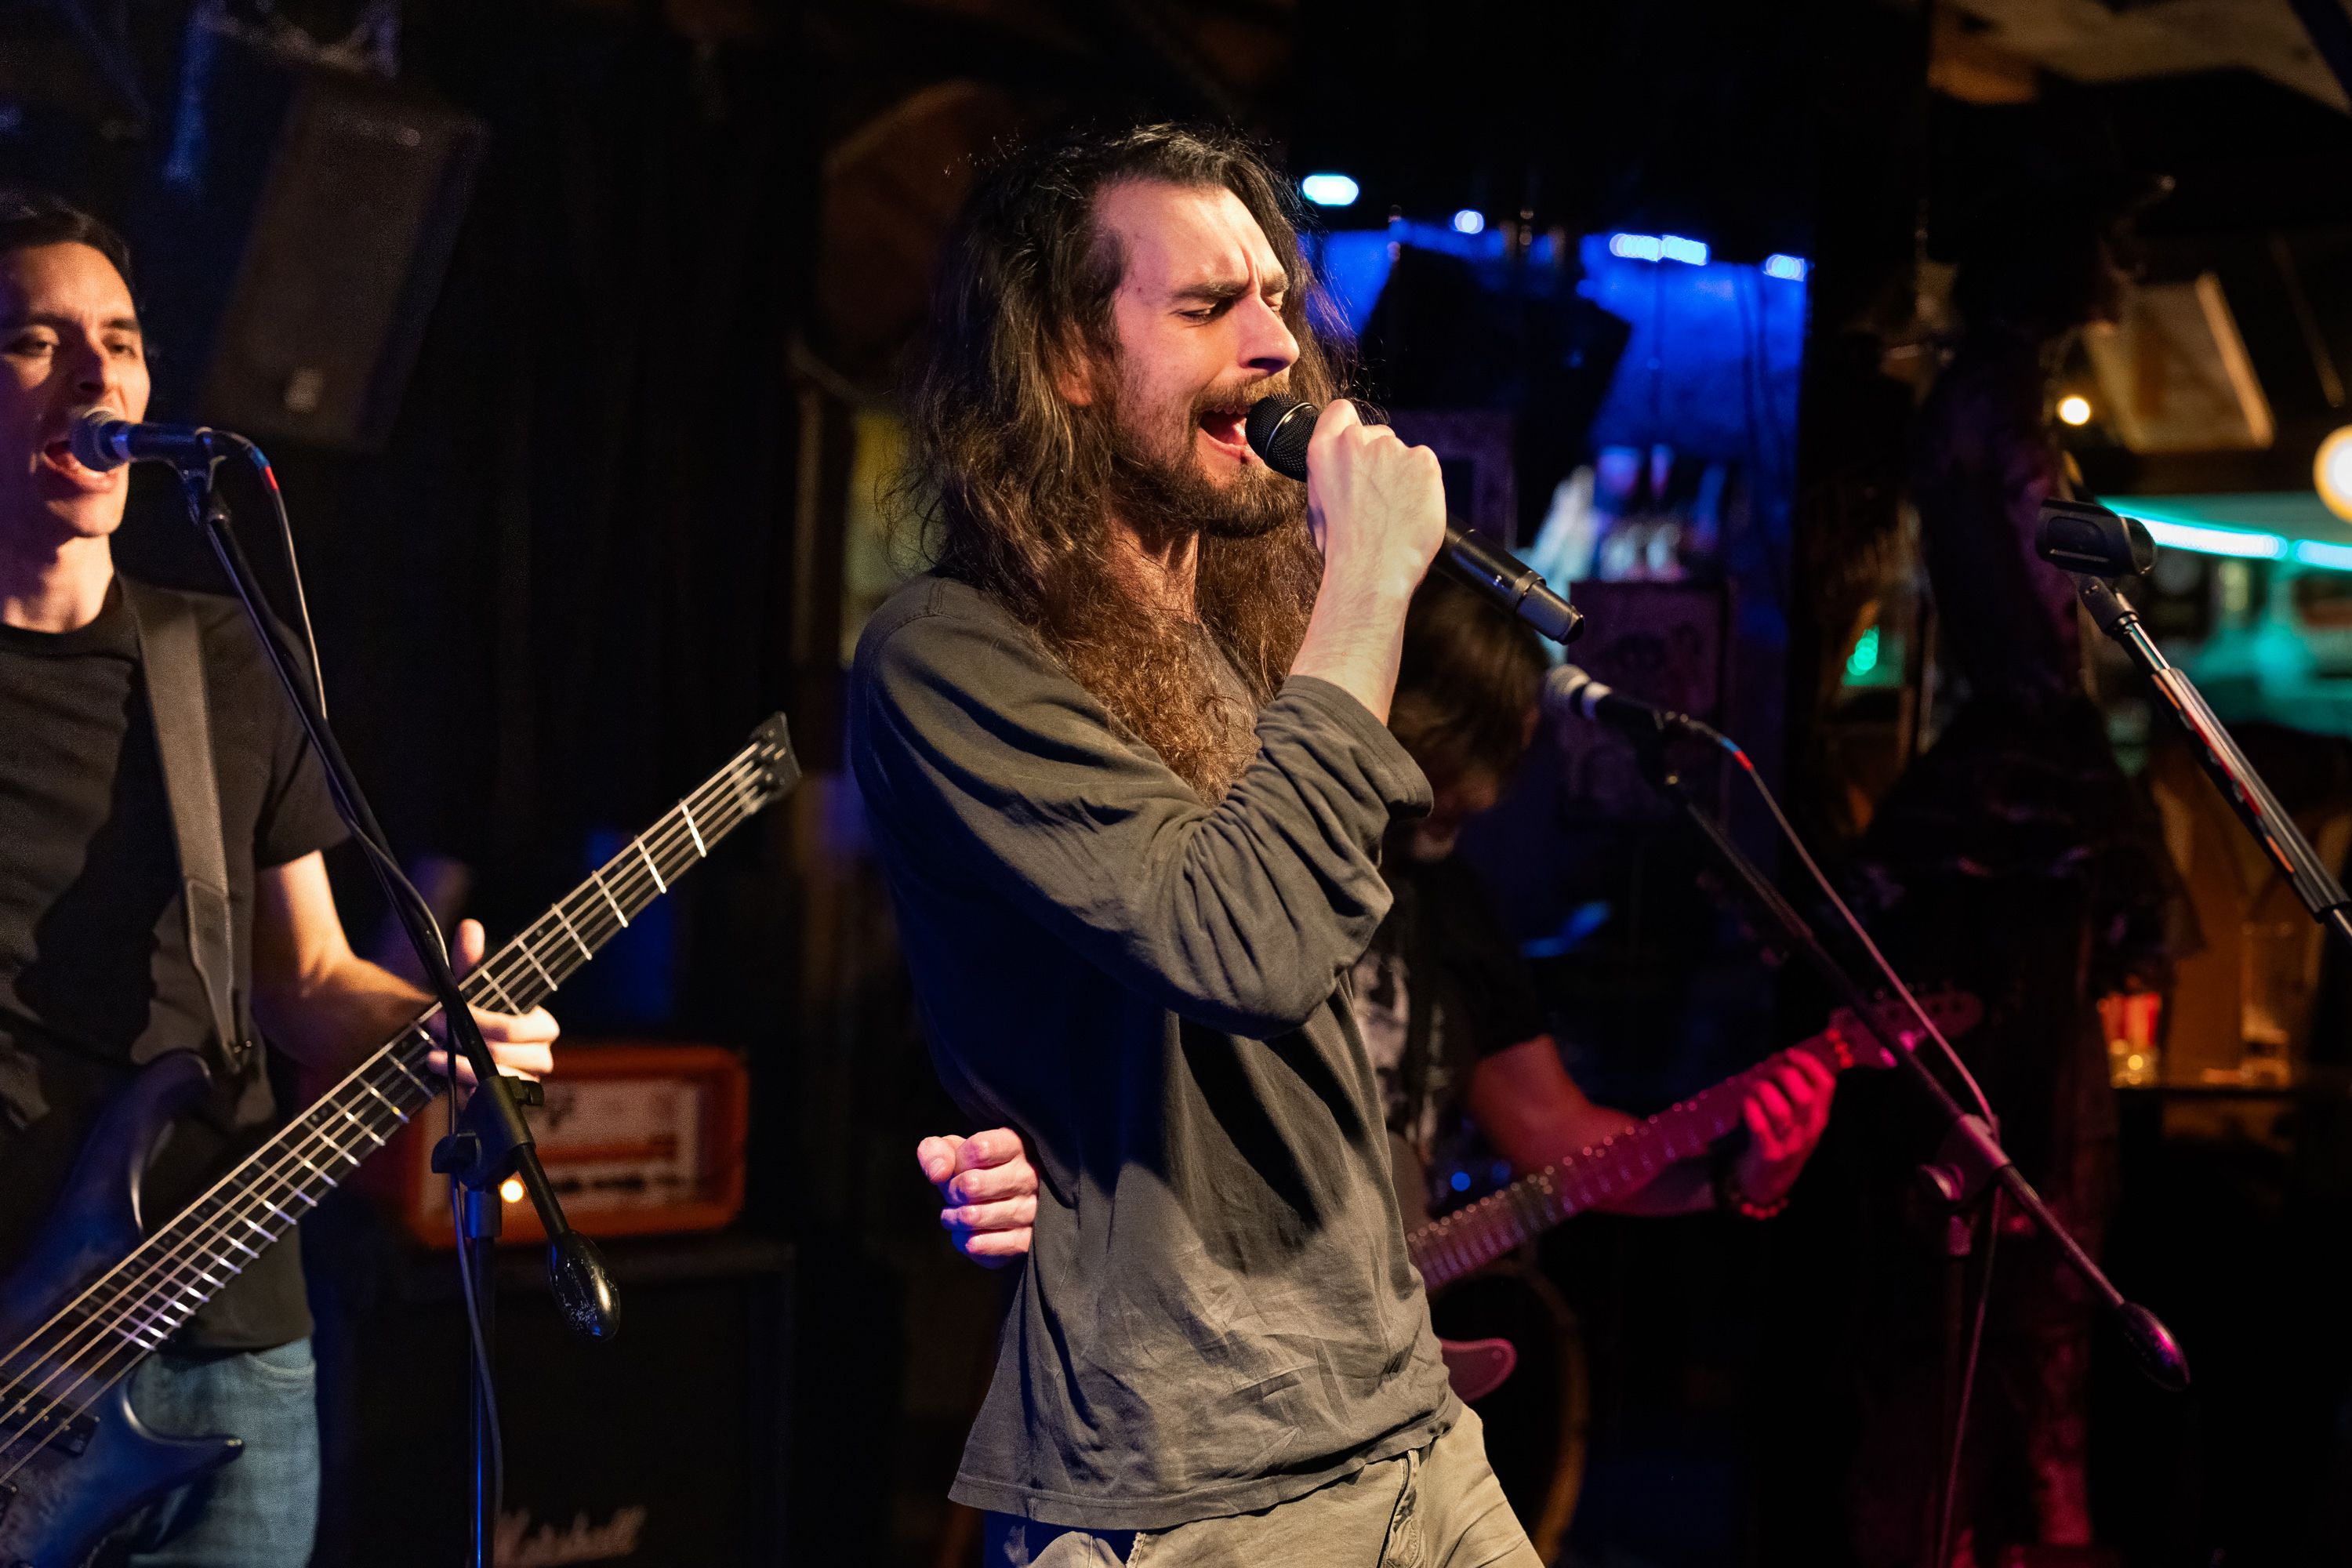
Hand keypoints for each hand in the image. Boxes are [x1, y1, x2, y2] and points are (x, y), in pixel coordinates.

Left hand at [425, 918, 559, 1088]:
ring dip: (464, 1066)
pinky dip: (466, 1086)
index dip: (490, 1022)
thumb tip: (470, 927)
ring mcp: (523, 1082)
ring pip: (503, 1079)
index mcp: (540, 1026)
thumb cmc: (466, 1015)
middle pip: (513, 1054)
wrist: (446, 1050)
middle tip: (436, 1030)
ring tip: (433, 1056)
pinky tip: (444, 1075)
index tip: (452, 1011)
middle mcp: (538, 1055)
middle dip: (472, 1041)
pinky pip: (491, 1100)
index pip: (531, 1027)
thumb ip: (470, 960)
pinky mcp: (503, 1101)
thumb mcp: (466, 987)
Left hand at [918, 1127, 1037, 1267]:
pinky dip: (962, 1239)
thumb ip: (937, 1151)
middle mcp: (1028, 1177)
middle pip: (971, 1185)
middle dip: (951, 1191)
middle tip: (954, 1194)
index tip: (958, 1167)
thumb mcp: (956, 1152)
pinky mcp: (1023, 1241)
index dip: (956, 1162)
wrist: (1004, 1204)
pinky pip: (978, 1244)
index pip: (979, 1149)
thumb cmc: (977, 1171)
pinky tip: (968, 1232)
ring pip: (972, 1216)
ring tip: (957, 1213)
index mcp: (1015, 1146)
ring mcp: (1030, 1210)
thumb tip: (937, 1173)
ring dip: (953, 1217)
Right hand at [1304, 400, 1445, 603]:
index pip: (1340, 412)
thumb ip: (1331, 476)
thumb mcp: (1318, 507)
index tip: (1361, 444)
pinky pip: (1426, 466)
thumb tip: (1343, 472)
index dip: (1351, 426)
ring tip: (1397, 511)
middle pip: (1378, 435)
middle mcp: (1356, 442)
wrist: (1371, 572)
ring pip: (1404, 454)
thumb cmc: (1342, 550)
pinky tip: (1413, 509)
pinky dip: (1424, 484)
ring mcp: (1392, 449)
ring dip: (1404, 475)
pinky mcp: (1423, 461)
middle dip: (1382, 459)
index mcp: (1324, 450)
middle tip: (1382, 496)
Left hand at [1731, 1053, 1836, 1207]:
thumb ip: (1796, 1092)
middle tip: (1767, 1074)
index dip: (1809, 1063)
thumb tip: (1783, 1058)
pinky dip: (1750, 1109)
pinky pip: (1759, 1126)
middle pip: (1804, 1096)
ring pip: (1780, 1110)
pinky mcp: (1769, 1155)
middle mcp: (1809, 1131)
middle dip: (1783, 1076)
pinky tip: (1745, 1104)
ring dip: (1763, 1091)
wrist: (1768, 1183)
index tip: (1790, 1054)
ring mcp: (1790, 1145)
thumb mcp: (1798, 1118)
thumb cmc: (1780, 1140)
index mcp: (1820, 1117)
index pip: (1827, 1085)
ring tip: (1753, 1089)